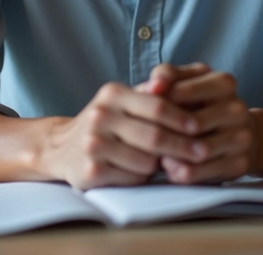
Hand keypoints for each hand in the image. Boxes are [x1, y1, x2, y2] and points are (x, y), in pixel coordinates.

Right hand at [40, 81, 202, 189]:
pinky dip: (143, 177)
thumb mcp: (122, 100)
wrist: (60, 147)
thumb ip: (150, 93)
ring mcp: (93, 144)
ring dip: (161, 164)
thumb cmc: (104, 122)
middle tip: (202, 152)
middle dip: (183, 145)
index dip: (182, 117)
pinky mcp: (90, 171)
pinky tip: (140, 171)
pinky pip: (132, 178)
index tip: (200, 126)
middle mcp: (100, 115)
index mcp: (113, 94)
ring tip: (163, 161)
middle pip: (154, 135)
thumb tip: (180, 82)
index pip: (157, 105)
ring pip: (146, 160)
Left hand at [138, 63, 254, 184]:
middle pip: (193, 123)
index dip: (157, 101)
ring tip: (153, 154)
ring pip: (200, 150)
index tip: (138, 111)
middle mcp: (237, 108)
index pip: (183, 90)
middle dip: (165, 131)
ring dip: (173, 154)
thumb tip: (151, 87)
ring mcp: (241, 136)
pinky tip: (169, 167)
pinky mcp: (240, 163)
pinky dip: (182, 171)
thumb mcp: (186, 82)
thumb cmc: (201, 104)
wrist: (238, 132)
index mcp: (223, 82)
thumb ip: (167, 77)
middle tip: (142, 138)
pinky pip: (206, 171)